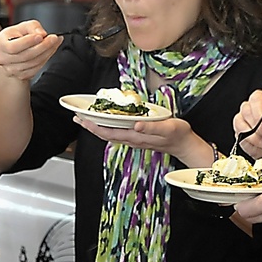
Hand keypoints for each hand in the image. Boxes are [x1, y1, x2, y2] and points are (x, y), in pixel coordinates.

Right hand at [0, 21, 62, 81]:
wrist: (13, 52)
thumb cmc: (17, 36)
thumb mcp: (24, 26)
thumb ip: (33, 27)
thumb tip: (42, 34)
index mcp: (1, 43)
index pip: (13, 46)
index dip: (28, 42)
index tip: (41, 36)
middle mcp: (3, 58)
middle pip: (25, 56)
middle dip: (43, 46)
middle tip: (54, 38)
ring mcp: (11, 69)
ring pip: (33, 63)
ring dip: (47, 52)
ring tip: (54, 42)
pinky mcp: (21, 75)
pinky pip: (36, 69)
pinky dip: (46, 59)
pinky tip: (50, 51)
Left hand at [74, 116, 210, 165]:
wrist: (185, 144)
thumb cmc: (178, 134)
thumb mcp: (167, 128)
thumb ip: (151, 127)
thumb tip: (135, 125)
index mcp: (136, 136)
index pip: (110, 133)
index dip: (94, 126)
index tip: (83, 119)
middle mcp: (132, 139)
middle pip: (106, 134)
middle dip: (90, 126)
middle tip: (76, 117)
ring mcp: (134, 138)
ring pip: (110, 133)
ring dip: (97, 126)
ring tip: (86, 118)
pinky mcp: (137, 136)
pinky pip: (117, 132)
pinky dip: (108, 126)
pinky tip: (106, 120)